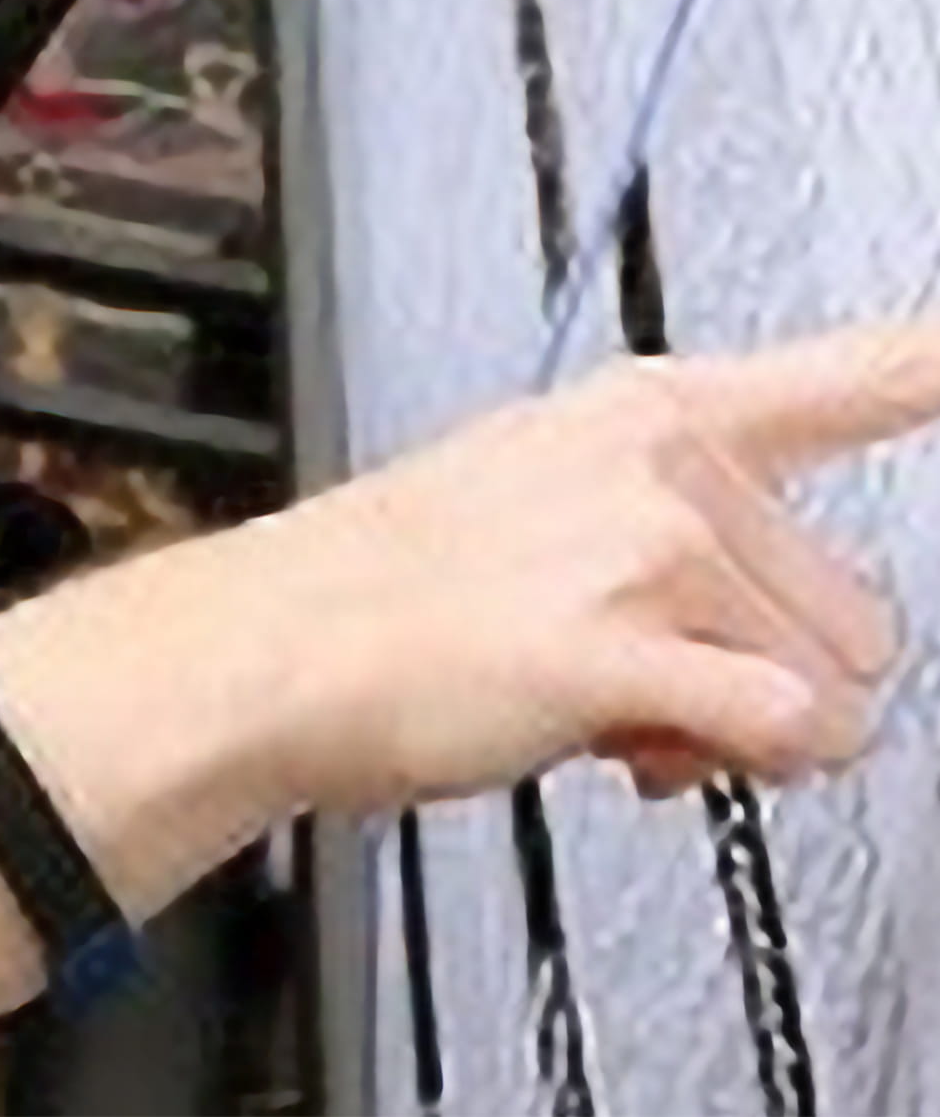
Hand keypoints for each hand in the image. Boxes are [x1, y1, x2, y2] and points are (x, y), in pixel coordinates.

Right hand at [221, 326, 939, 821]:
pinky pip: (790, 732)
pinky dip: (745, 767)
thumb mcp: (543, 495)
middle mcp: (662, 460)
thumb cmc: (394, 581)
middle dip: (782, 679)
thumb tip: (777, 661)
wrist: (275, 643)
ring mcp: (644, 544)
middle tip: (662, 677)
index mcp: (652, 409)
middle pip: (865, 613)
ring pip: (835, 690)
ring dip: (755, 737)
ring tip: (631, 706)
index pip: (863, 375)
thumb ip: (684, 537)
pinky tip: (650, 745)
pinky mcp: (620, 642)